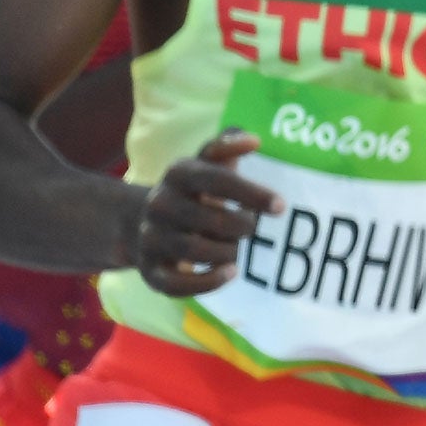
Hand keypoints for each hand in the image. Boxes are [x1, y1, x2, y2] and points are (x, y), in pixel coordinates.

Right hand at [129, 130, 283, 296]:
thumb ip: (227, 146)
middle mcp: (159, 204)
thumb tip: (254, 140)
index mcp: (178, 173)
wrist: (144, 220)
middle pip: (209, 219)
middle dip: (242, 227)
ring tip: (241, 250)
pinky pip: (176, 285)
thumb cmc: (194, 190)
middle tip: (255, 229)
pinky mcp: (149, 270)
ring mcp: (150, 238)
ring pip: (194, 251)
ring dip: (228, 253)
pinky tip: (231, 273)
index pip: (216, 180)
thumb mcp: (207, 163)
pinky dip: (207, 282)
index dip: (250, 193)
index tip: (281, 207)